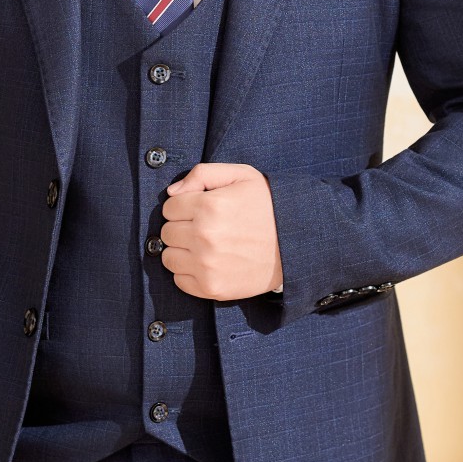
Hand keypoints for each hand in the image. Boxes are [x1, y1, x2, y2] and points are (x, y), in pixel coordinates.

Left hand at [160, 162, 283, 301]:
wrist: (296, 244)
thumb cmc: (268, 206)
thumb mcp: (241, 175)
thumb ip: (202, 173)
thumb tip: (171, 192)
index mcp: (210, 206)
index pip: (169, 207)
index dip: (183, 206)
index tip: (199, 209)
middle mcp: (205, 236)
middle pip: (167, 232)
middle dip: (181, 227)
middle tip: (203, 227)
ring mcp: (207, 265)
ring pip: (169, 257)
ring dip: (182, 251)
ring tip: (203, 246)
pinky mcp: (212, 288)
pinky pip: (180, 281)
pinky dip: (189, 272)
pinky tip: (207, 263)